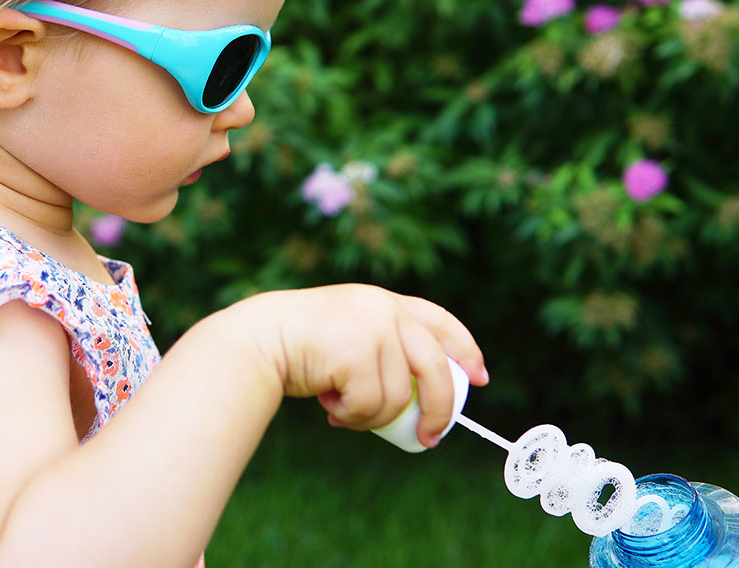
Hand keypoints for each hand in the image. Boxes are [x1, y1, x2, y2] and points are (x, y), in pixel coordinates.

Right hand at [236, 284, 487, 447]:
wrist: (259, 339)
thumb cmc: (299, 345)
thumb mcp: (350, 335)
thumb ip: (382, 351)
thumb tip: (419, 403)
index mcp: (385, 301)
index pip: (440, 321)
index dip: (465, 350)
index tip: (479, 377)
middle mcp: (385, 309)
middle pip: (436, 368)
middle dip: (439, 410)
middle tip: (430, 437)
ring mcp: (373, 329)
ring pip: (398, 397)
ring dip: (370, 416)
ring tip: (340, 407)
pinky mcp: (357, 353)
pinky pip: (371, 405)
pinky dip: (352, 416)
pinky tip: (327, 403)